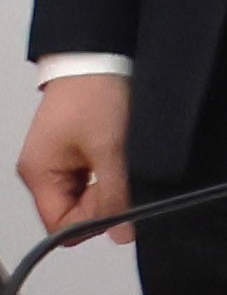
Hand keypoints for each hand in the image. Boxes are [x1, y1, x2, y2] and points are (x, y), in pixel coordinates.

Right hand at [18, 74, 123, 241]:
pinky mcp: (71, 153)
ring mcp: (56, 163)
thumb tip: (120, 235)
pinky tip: (116, 155)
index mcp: (39, 175)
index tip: (117, 203)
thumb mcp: (108, 148)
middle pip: (72, 213)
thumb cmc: (94, 96)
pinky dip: (105, 174)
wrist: (97, 59)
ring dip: (105, 186)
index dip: (91, 222)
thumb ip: (114, 194)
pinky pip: (88, 179)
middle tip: (119, 174)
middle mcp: (42, 173)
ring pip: (83, 197)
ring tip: (117, 159)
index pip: (60, 225)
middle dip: (100, 203)